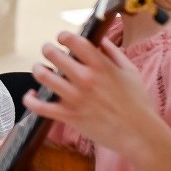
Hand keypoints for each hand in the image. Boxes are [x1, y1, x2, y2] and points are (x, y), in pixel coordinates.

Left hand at [23, 32, 155, 154]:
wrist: (139, 134)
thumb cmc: (137, 102)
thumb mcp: (130, 71)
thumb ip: (113, 52)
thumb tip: (99, 38)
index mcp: (101, 66)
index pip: (75, 41)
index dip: (63, 36)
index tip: (62, 38)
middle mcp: (85, 79)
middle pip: (54, 55)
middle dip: (48, 50)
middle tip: (49, 51)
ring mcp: (76, 98)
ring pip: (44, 77)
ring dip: (38, 70)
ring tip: (40, 69)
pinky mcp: (70, 116)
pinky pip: (41, 107)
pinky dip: (31, 100)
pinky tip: (31, 95)